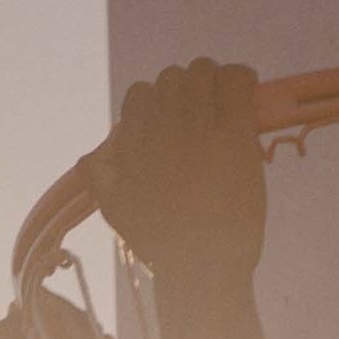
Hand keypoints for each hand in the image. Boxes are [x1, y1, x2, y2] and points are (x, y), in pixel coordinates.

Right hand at [81, 59, 264, 292]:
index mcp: (133, 143)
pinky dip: (241, 79)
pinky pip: (234, 81)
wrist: (201, 267)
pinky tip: (247, 89)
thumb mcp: (116, 211)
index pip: (140, 96)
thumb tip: (91, 158)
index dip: (159, 104)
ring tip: (225, 99)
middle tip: (204, 109)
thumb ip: (101, 179)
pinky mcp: (232, 133)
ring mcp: (197, 127)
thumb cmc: (163, 244)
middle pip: (171, 78)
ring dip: (213, 80)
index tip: (173, 120)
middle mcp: (160, 128)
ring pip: (201, 71)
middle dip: (187, 88)